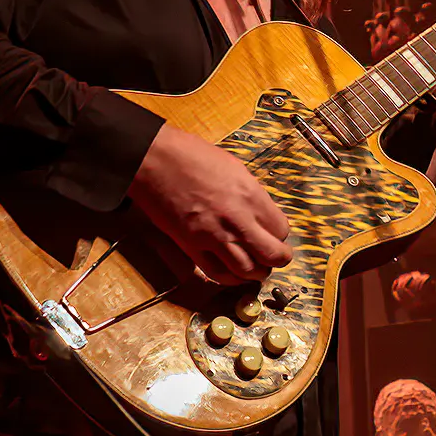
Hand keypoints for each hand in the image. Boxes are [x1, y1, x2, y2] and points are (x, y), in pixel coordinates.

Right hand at [128, 124, 292, 284]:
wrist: (154, 161)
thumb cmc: (189, 156)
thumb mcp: (233, 168)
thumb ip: (250, 194)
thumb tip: (260, 211)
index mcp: (250, 195)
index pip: (281, 229)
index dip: (280, 235)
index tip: (274, 234)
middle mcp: (237, 220)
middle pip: (272, 255)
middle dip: (278, 259)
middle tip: (275, 257)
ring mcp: (214, 236)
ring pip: (248, 271)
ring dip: (256, 273)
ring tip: (256, 268)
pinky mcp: (192, 246)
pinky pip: (217, 274)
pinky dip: (231, 278)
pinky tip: (234, 273)